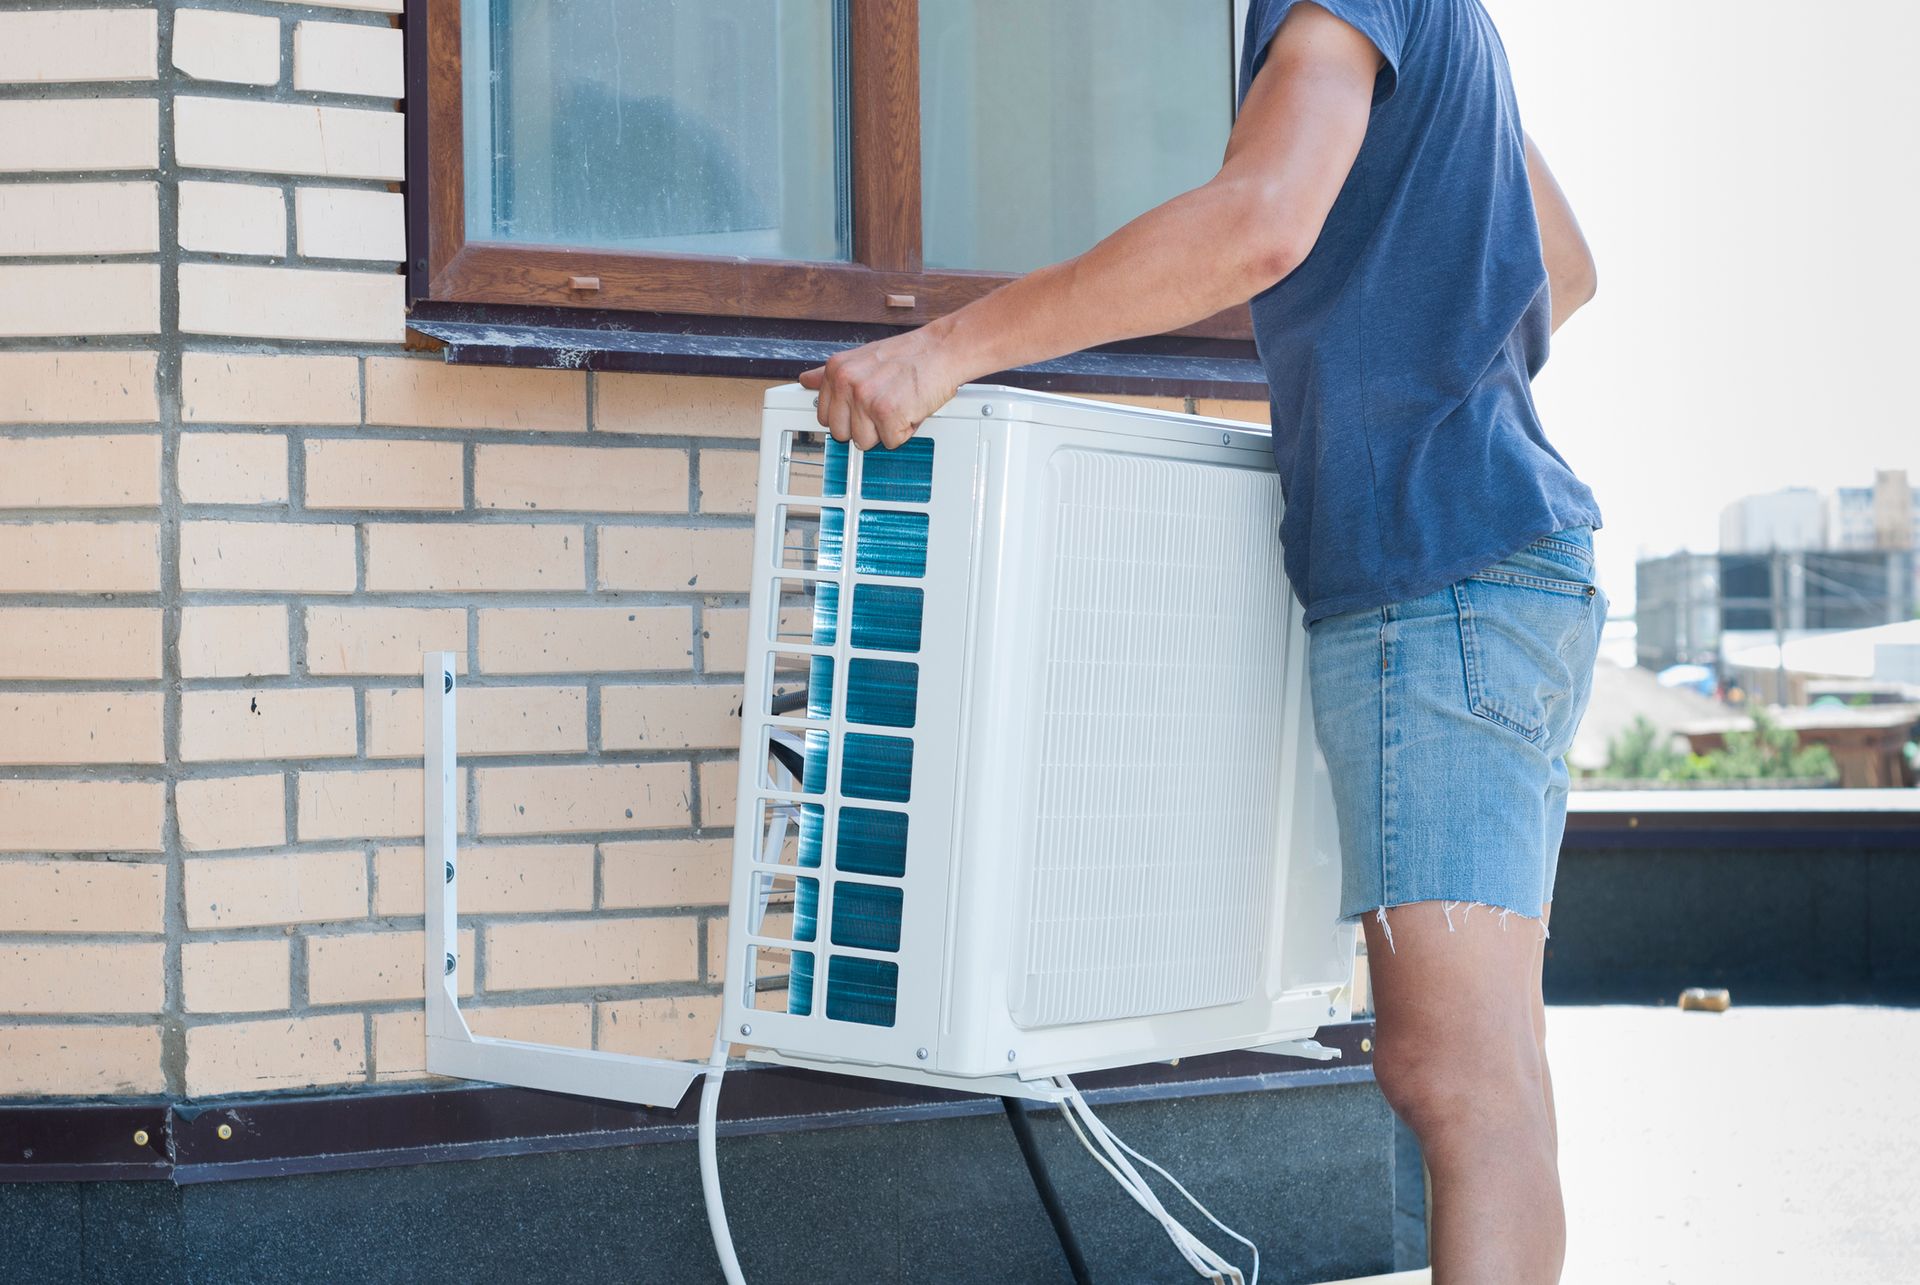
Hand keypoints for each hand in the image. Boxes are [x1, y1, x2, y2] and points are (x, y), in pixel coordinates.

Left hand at [798, 324, 963, 449]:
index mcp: (836, 370)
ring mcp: (865, 398)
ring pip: (865, 441)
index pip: (825, 417)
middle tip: (884, 405)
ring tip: (898, 404)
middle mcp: (847, 382)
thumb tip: (806, 380)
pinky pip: (891, 441)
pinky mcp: (887, 413)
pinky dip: (905, 431)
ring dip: (886, 430)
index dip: (848, 418)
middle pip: (842, 434)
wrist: (941, 349)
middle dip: (866, 427)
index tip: (862, 410)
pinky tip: (909, 408)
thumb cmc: (908, 356)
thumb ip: (830, 374)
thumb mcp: (861, 359)